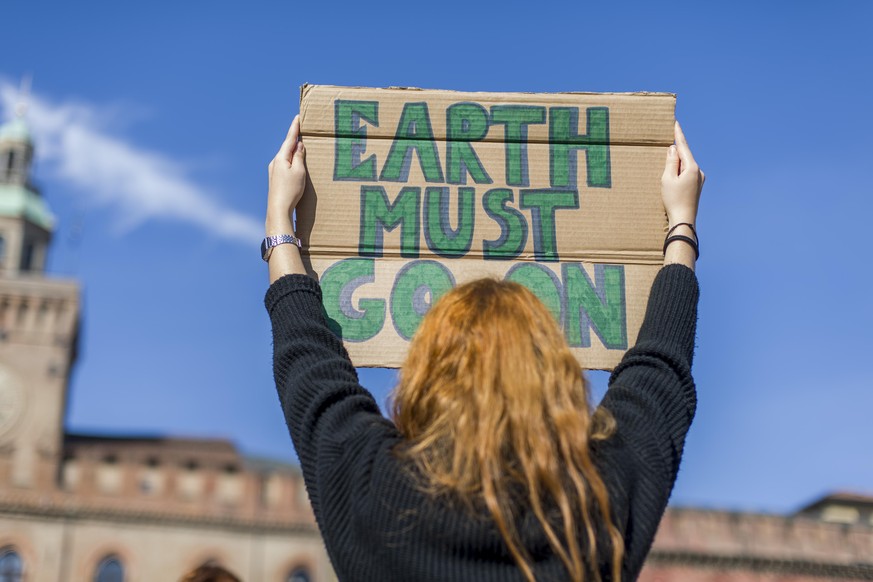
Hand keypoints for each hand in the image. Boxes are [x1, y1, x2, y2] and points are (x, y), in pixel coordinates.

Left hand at [266, 115, 306, 233]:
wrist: (278, 209)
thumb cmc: (290, 191)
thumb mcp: (299, 171)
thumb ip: (299, 156)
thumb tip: (299, 145)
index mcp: (281, 157)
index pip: (290, 139)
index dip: (295, 128)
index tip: (298, 117)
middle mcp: (275, 162)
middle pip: (287, 146)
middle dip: (295, 139)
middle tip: (301, 128)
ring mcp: (273, 170)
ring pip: (285, 156)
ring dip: (293, 151)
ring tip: (301, 146)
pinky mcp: (275, 178)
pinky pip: (284, 164)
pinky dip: (291, 160)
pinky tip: (296, 164)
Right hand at [661, 121, 703, 225]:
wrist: (684, 220)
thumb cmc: (673, 200)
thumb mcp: (667, 179)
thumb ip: (671, 162)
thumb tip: (674, 149)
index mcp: (692, 168)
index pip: (684, 146)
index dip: (678, 134)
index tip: (676, 123)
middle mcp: (699, 171)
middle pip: (685, 156)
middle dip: (676, 152)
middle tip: (669, 146)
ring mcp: (699, 179)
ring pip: (686, 165)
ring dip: (677, 165)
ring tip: (668, 171)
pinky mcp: (697, 186)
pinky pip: (687, 173)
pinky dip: (679, 172)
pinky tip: (673, 179)